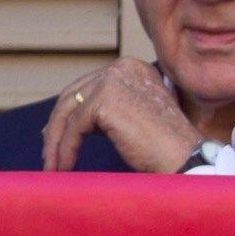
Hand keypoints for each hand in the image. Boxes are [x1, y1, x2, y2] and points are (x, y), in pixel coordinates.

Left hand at [42, 59, 201, 172]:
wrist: (186, 159)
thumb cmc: (167, 147)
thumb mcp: (137, 116)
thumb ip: (111, 109)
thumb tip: (73, 118)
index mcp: (132, 68)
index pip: (88, 86)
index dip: (70, 111)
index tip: (57, 135)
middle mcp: (122, 68)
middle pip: (73, 96)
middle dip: (57, 126)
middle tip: (48, 151)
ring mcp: (112, 81)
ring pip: (68, 112)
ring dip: (56, 142)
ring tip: (52, 165)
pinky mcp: (104, 101)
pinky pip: (73, 129)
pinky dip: (64, 150)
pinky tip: (63, 167)